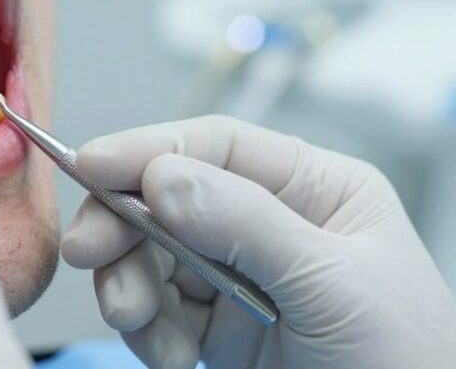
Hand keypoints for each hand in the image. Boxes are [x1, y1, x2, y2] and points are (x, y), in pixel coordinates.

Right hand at [62, 116, 455, 368]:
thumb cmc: (406, 360)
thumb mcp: (331, 282)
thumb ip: (246, 223)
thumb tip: (161, 177)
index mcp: (314, 189)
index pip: (217, 147)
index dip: (148, 150)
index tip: (89, 165)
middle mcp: (268, 225)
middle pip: (168, 199)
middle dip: (125, 227)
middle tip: (88, 253)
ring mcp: (238, 278)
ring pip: (151, 257)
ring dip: (130, 287)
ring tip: (135, 320)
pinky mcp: (215, 330)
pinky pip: (156, 312)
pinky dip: (147, 331)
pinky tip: (170, 356)